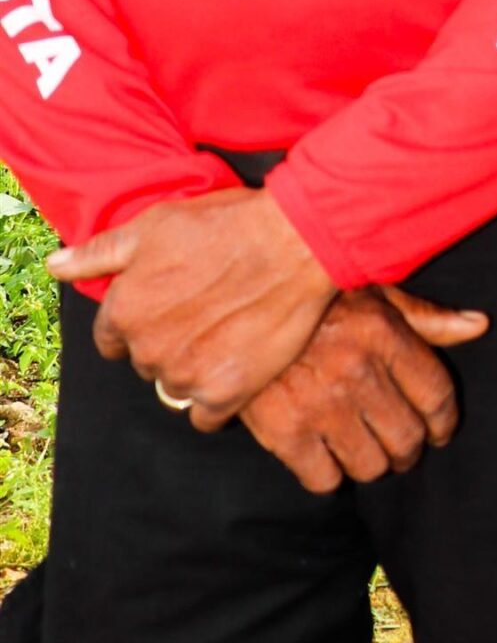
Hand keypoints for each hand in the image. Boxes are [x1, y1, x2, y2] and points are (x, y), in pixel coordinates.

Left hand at [49, 186, 338, 423]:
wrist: (294, 242)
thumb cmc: (226, 225)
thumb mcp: (155, 225)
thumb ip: (100, 252)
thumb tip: (55, 265)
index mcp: (124, 311)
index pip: (112, 339)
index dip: (140, 320)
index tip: (170, 305)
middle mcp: (148, 350)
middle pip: (147, 362)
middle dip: (168, 343)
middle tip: (205, 311)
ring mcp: (186, 375)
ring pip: (175, 388)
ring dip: (193, 369)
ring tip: (226, 334)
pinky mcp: (224, 394)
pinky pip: (205, 417)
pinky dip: (217, 397)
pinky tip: (236, 364)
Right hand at [241, 285, 488, 492]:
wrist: (229, 308)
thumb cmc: (309, 299)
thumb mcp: (370, 290)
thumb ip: (424, 315)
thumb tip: (479, 326)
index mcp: (382, 332)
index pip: (436, 395)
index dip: (444, 422)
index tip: (440, 431)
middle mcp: (356, 371)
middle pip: (407, 438)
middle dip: (409, 448)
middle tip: (400, 445)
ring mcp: (319, 404)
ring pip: (370, 466)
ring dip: (372, 464)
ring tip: (364, 449)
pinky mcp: (282, 432)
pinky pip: (324, 480)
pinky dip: (329, 474)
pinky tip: (325, 454)